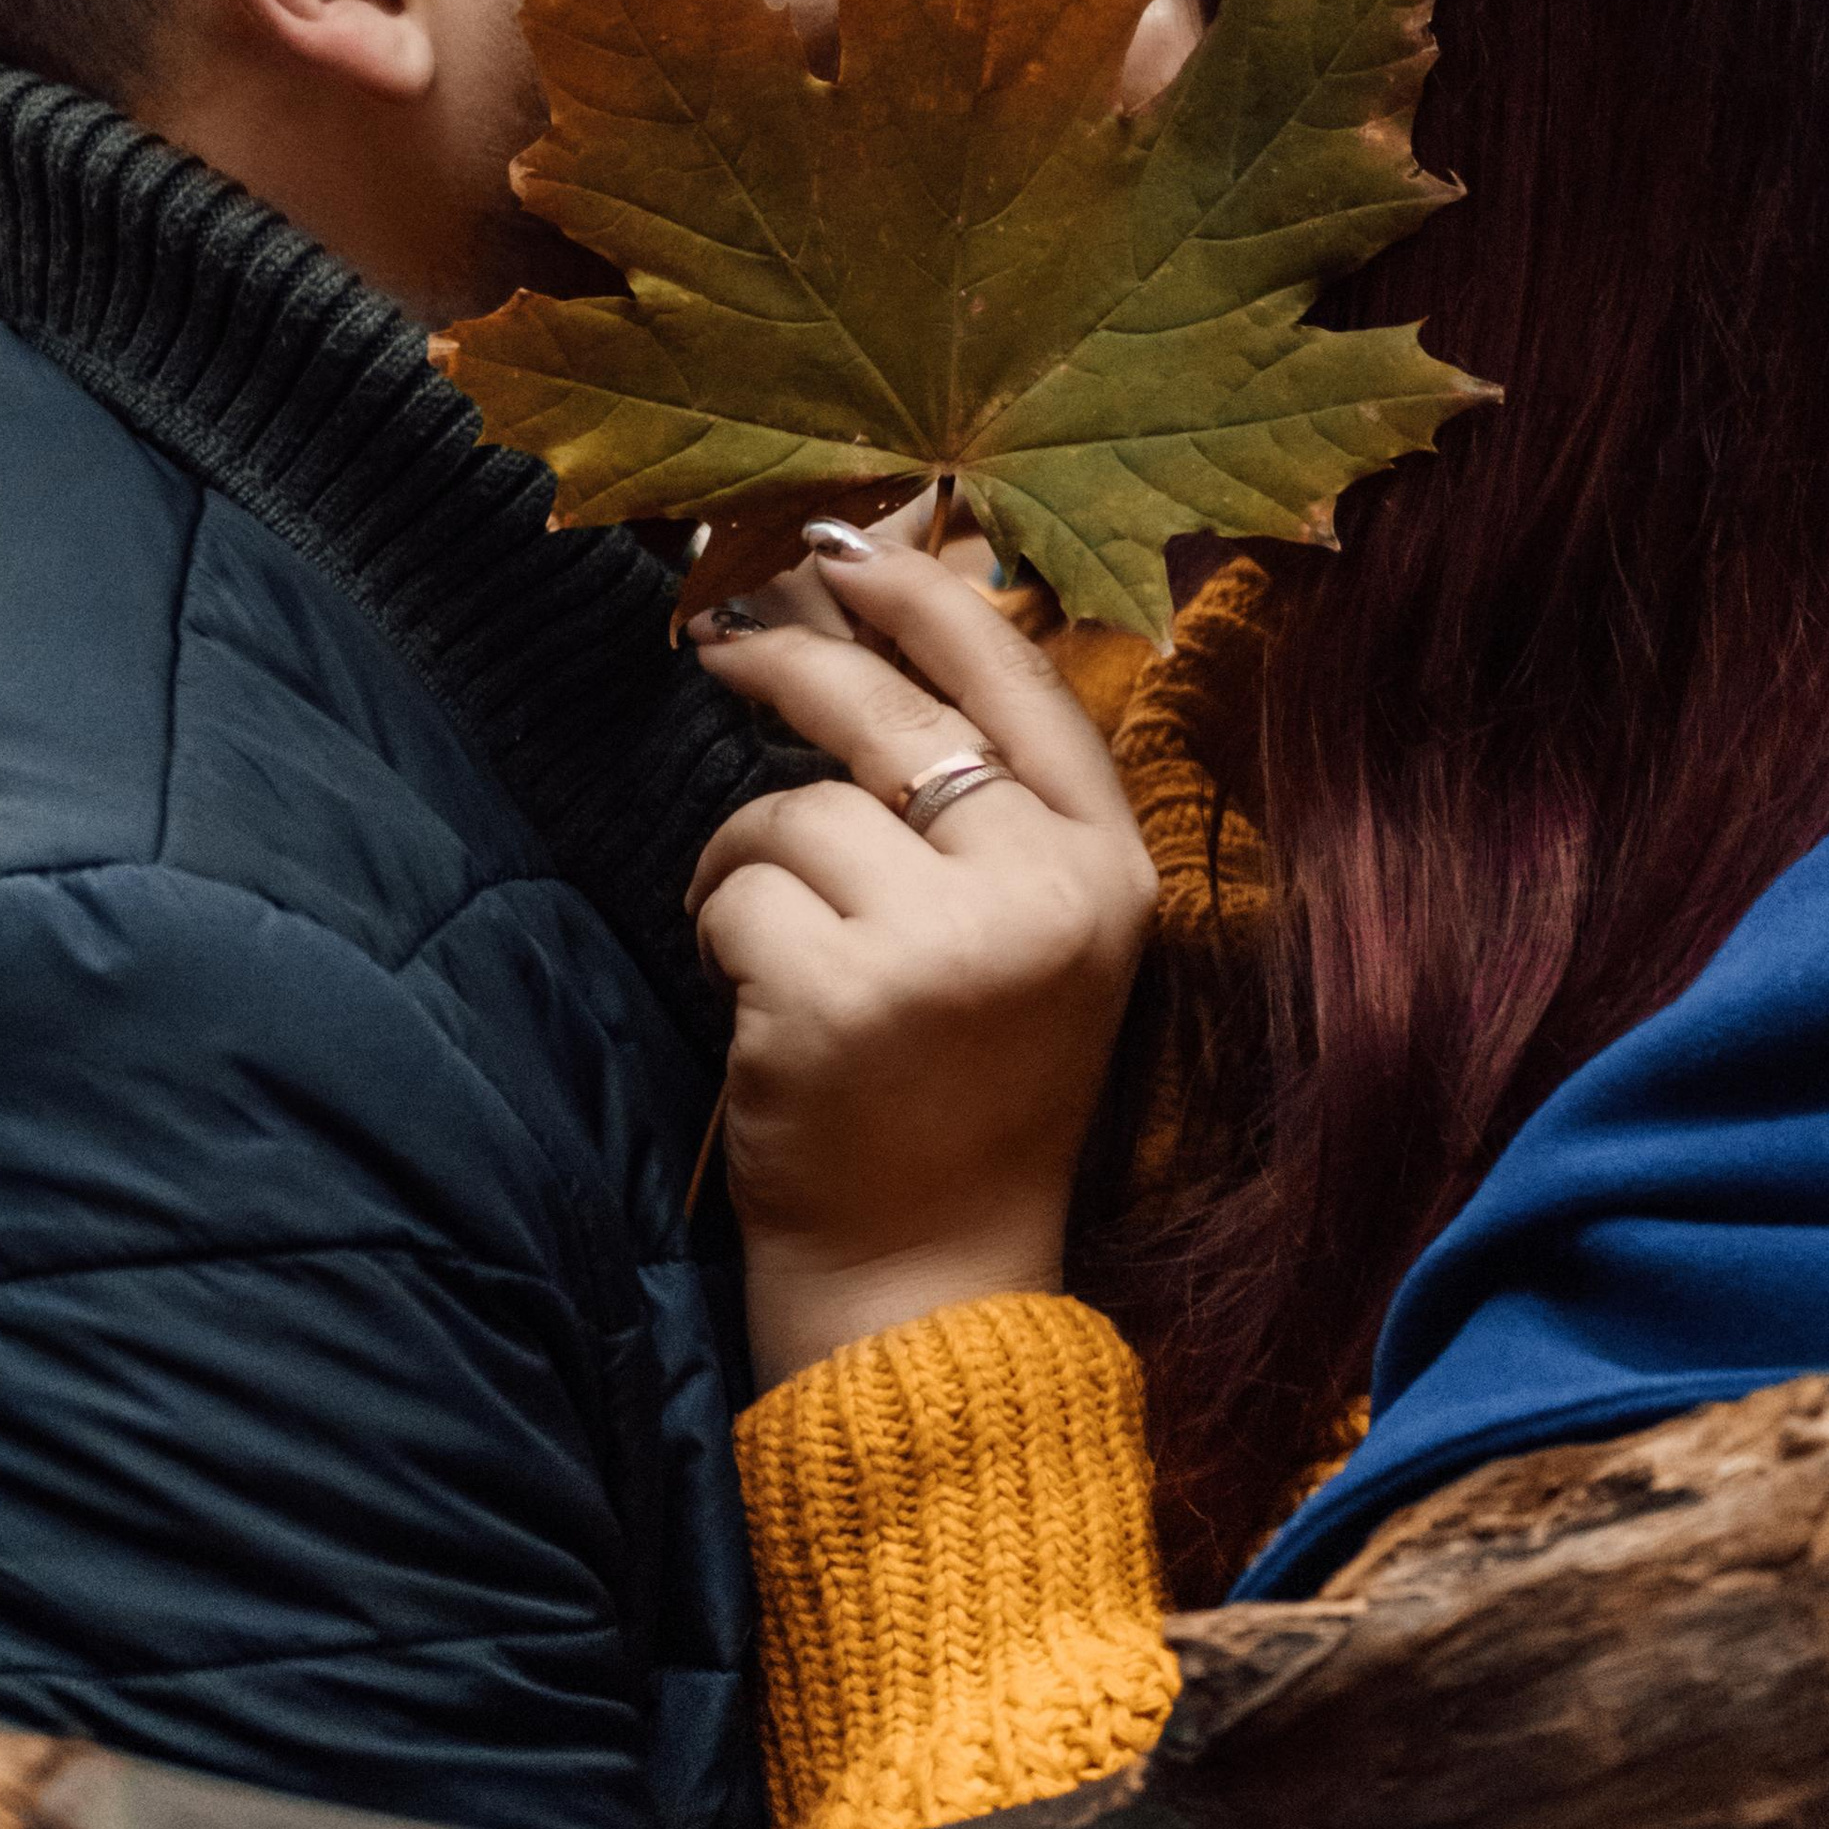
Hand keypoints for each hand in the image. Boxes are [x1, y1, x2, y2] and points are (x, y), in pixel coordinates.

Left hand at [684, 542, 1157, 1389]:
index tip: (850, 543)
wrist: (926, 1286)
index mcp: (1110, 870)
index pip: (1022, 686)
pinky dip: (718, 929)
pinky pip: (735, 890)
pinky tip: (755, 999)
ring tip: (768, 937)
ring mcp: (945, 947)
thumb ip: (987, 807)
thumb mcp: (1028, 943)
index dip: (931, 597)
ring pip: (794, 806)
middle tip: (724, 639)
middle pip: (894, 714)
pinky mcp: (838, 998)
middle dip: (792, 658)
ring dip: (747, 856)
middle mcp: (1046, 894)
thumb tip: (886, 619)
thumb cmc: (962, 1101)